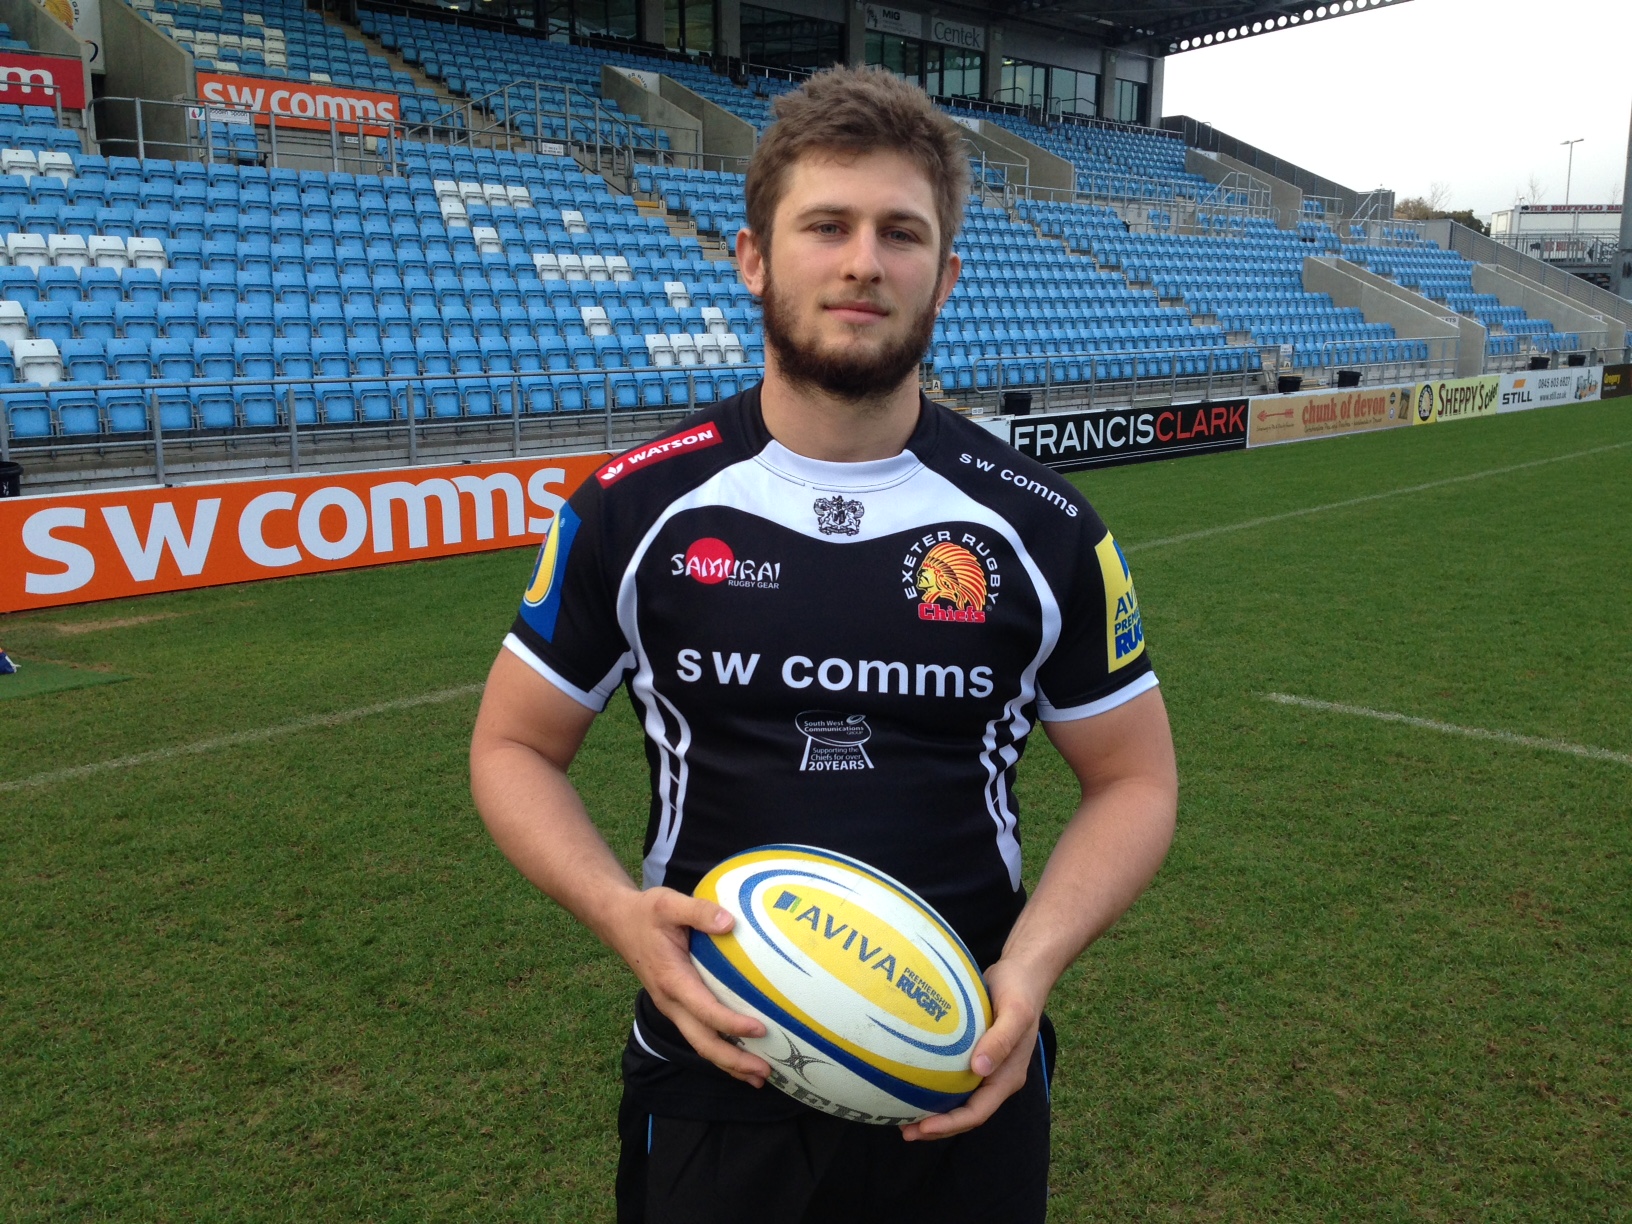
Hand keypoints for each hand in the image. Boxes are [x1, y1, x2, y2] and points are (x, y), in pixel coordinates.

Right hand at [604, 886, 770, 1086]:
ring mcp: (672, 1007)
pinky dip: (720, 1049)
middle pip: (702, 1042)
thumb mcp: (669, 903)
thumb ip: (699, 911)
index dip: (731, 1023)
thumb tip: (730, 922)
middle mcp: (671, 1001)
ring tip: (759, 1076)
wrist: (617, 922)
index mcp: (672, 980)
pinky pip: (699, 1033)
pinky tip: (741, 1055)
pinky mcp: (676, 1005)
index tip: (760, 1029)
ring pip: (700, 1043)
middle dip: (733, 1061)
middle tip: (764, 1072)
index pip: (705, 1010)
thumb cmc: (646, 913)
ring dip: (728, 1063)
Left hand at [899, 958, 1044, 1140]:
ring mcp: (986, 1067)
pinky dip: (933, 1084)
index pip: (978, 1112)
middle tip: (906, 1131)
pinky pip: (952, 1075)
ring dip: (934, 1109)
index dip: (951, 1124)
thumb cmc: (1020, 991)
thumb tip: (979, 1069)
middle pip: (966, 1112)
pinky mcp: (974, 1053)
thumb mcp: (1016, 1013)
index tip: (924, 1127)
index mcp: (1008, 1076)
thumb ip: (1001, 1040)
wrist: (1023, 972)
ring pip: (958, 1098)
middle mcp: (996, 1077)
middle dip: (938, 1126)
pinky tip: (910, 1077)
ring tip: (904, 1114)